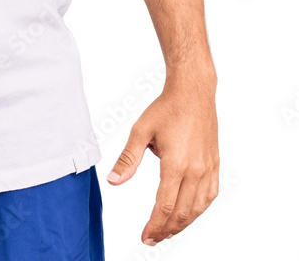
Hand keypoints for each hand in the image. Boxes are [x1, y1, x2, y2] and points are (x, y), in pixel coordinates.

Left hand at [105, 75, 218, 245]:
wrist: (193, 92)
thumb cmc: (166, 108)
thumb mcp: (141, 130)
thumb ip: (128, 158)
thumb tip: (114, 181)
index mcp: (176, 163)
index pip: (165, 205)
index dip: (155, 225)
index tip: (145, 236)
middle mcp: (196, 170)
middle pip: (183, 213)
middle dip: (167, 229)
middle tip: (152, 238)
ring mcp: (208, 168)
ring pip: (198, 208)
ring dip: (183, 224)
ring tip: (167, 231)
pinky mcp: (214, 164)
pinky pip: (209, 196)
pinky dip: (198, 210)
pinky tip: (189, 214)